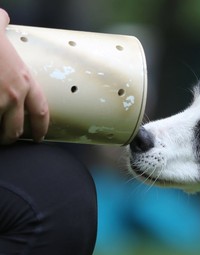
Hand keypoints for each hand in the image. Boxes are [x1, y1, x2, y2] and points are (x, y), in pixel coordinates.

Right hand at [0, 8, 48, 143]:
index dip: (42, 127)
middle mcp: (14, 95)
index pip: (41, 111)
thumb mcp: (1, 34)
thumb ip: (4, 28)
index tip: (40, 136)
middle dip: (12, 136)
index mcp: (25, 81)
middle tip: (8, 139)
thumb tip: (3, 17)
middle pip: (17, 128)